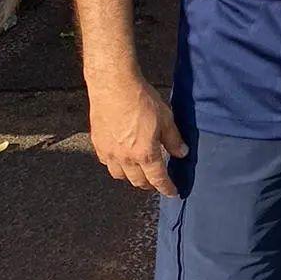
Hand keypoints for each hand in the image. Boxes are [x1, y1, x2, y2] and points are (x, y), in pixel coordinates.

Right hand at [87, 73, 186, 196]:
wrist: (113, 86)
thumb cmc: (141, 100)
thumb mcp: (166, 118)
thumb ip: (174, 139)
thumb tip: (182, 153)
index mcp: (145, 154)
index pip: (158, 179)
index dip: (167, 188)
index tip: (172, 193)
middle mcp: (126, 158)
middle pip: (138, 182)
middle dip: (149, 185)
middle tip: (157, 182)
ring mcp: (109, 153)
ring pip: (120, 176)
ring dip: (132, 177)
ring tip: (140, 172)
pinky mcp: (98, 145)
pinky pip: (108, 164)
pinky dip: (117, 166)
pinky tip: (122, 158)